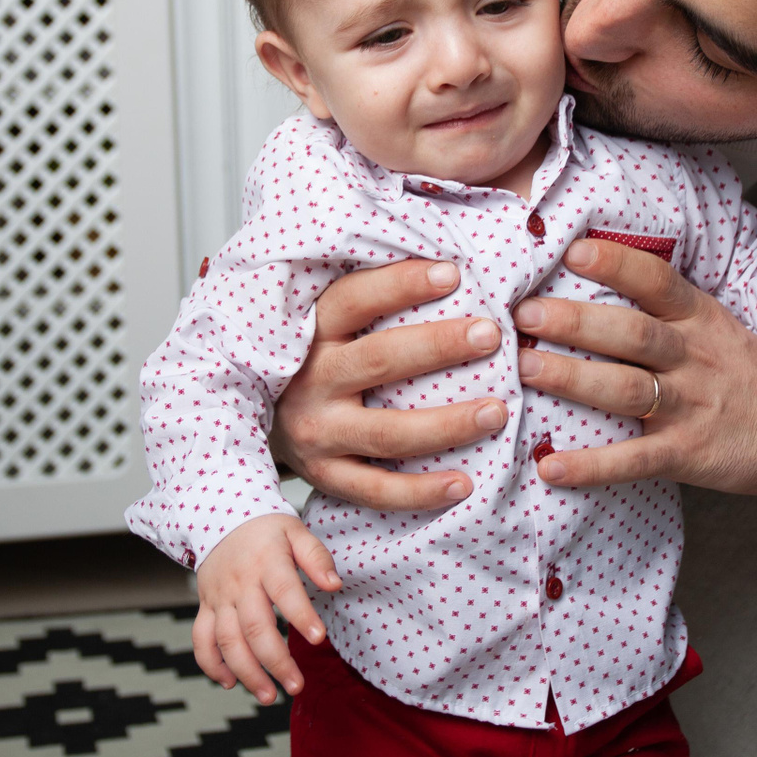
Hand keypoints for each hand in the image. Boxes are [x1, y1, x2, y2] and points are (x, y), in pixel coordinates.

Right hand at [192, 514, 341, 704]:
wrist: (219, 515)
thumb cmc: (265, 528)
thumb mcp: (295, 531)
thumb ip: (316, 557)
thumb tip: (334, 585)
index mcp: (266, 562)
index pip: (284, 591)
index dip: (301, 616)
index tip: (318, 639)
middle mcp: (239, 583)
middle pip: (254, 627)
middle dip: (275, 661)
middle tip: (296, 686)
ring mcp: (219, 597)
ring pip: (227, 641)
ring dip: (246, 672)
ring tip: (268, 696)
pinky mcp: (205, 607)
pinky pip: (201, 640)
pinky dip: (211, 665)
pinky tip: (230, 682)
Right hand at [272, 259, 508, 509]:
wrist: (259, 418)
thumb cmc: (314, 360)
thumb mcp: (324, 322)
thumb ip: (369, 298)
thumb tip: (447, 265)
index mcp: (311, 334)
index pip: (353, 300)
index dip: (400, 284)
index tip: (452, 273)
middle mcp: (311, 382)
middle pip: (377, 361)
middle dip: (437, 347)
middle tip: (491, 335)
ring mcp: (318, 434)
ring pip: (386, 433)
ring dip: (445, 423)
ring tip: (496, 412)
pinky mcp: (326, 476)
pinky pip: (377, 489)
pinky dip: (421, 491)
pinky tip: (464, 484)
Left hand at [514, 239, 756, 494]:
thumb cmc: (741, 373)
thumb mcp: (714, 325)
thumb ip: (662, 306)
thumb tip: (590, 271)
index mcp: (698, 319)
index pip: (657, 282)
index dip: (616, 264)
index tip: (573, 251)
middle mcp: (691, 357)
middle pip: (630, 333)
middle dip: (575, 322)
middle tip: (524, 314)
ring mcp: (688, 406)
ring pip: (625, 389)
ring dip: (572, 378)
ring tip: (524, 369)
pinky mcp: (684, 454)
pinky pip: (633, 459)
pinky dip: (591, 465)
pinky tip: (551, 467)